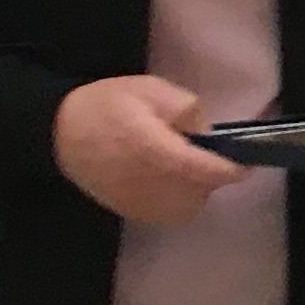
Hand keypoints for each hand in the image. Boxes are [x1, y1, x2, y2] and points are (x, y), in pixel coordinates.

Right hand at [55, 74, 240, 229]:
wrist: (58, 132)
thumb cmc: (109, 105)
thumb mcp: (152, 90)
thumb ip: (187, 109)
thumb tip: (207, 134)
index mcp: (155, 150)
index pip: (203, 169)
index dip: (230, 168)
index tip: (246, 163)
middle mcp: (147, 183)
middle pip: (199, 192)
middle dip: (212, 176)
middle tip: (210, 156)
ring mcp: (136, 202)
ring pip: (186, 207)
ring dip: (197, 189)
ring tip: (188, 166)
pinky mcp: (128, 211)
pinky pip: (168, 214)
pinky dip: (179, 200)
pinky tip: (171, 179)